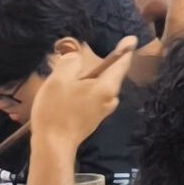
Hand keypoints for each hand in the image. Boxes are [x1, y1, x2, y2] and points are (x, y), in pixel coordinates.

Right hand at [26, 36, 137, 153]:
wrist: (53, 145)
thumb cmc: (56, 111)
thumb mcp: (59, 80)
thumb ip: (70, 62)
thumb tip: (75, 57)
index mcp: (107, 87)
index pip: (122, 63)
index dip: (125, 50)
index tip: (131, 39)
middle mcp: (110, 98)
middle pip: (110, 75)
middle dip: (101, 65)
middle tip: (86, 57)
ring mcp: (103, 110)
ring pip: (100, 87)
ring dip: (89, 79)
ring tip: (71, 75)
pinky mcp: (93, 119)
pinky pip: (93, 97)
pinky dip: (85, 91)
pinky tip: (68, 92)